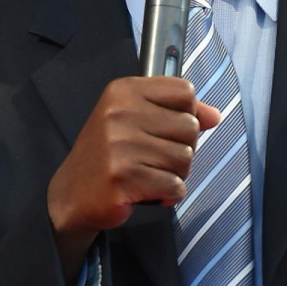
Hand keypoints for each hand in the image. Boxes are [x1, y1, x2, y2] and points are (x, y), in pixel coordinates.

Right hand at [47, 76, 220, 280]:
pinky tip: (148, 191)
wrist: (72, 194)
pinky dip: (168, 194)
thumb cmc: (109, 154)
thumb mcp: (137, 120)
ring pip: (185, 158)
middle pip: (190, 126)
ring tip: (149, 174)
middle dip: (181, 148)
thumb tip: (214, 115)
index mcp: (124, 90)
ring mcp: (120, 145)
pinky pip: (174, 186)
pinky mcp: (123, 177)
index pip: (185, 91)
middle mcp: (120, 112)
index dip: (186, 113)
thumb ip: (178, 112)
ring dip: (174, 174)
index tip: (166, 128)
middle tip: (154, 158)